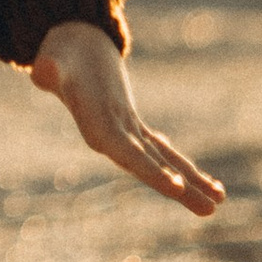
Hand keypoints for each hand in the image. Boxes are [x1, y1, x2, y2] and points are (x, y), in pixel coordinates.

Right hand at [30, 20, 222, 216]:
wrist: (68, 52)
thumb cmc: (61, 55)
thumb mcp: (53, 57)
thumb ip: (49, 67)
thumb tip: (44, 70)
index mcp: (95, 127)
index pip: (126, 153)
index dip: (150, 169)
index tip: (175, 186)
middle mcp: (112, 139)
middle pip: (148, 167)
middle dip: (177, 187)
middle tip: (209, 209)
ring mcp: (126, 136)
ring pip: (161, 163)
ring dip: (189, 184)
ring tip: (217, 202)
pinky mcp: (135, 129)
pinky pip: (164, 152)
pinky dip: (185, 167)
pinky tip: (209, 184)